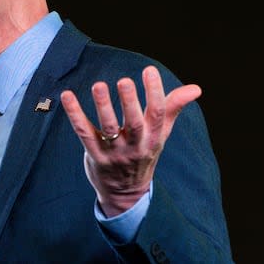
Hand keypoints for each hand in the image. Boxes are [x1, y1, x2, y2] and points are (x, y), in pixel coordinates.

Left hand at [60, 65, 201, 216]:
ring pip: (108, 128)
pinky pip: (84, 133)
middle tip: (124, 80)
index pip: (158, 114)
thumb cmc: (144, 153)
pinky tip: (67, 96)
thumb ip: (173, 108)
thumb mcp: (161, 134)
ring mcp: (114, 152)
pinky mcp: (95, 155)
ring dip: (103, 106)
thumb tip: (196, 88)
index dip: (155, 92)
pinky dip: (75, 114)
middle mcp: (136, 146)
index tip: (149, 70)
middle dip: (129, 102)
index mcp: (154, 137)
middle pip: (134, 123)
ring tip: (99, 85)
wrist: (125, 192)